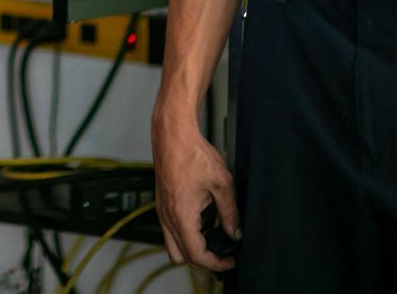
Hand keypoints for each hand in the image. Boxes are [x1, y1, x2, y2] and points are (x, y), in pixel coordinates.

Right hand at [151, 117, 237, 271]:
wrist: (172, 134)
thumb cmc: (194, 154)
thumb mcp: (222, 184)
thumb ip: (230, 213)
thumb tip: (235, 233)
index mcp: (181, 214)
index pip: (196, 254)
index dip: (216, 263)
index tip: (231, 259)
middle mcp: (167, 215)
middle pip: (181, 256)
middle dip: (203, 260)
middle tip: (223, 253)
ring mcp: (161, 209)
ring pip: (172, 245)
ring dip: (191, 249)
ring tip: (212, 241)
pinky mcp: (160, 202)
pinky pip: (169, 231)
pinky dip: (184, 236)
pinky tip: (201, 225)